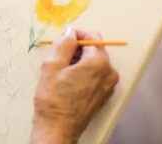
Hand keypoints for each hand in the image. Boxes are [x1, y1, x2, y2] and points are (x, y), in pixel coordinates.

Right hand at [30, 29, 118, 143]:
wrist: (57, 128)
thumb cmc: (54, 99)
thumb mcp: (53, 65)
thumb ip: (63, 44)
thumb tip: (70, 33)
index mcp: (98, 63)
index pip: (92, 37)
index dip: (76, 34)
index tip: (63, 38)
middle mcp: (108, 73)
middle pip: (94, 50)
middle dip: (77, 48)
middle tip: (58, 55)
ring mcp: (108, 86)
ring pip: (94, 63)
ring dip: (79, 61)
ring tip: (61, 70)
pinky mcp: (103, 95)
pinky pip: (95, 75)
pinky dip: (83, 72)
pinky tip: (68, 81)